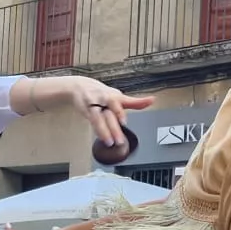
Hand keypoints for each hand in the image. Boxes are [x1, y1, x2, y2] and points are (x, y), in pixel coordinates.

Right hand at [36, 77, 153, 145]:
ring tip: (110, 142)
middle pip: (109, 113)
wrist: (79, 86)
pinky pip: (92, 122)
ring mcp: (94, 105)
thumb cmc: (101, 93)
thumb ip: (134, 102)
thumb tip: (151, 101)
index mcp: (114, 96)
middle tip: (120, 141)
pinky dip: (98, 131)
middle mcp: (103, 99)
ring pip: (98, 119)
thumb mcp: (118, 96)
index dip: (120, 111)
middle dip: (114, 128)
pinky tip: (102, 139)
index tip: (124, 121)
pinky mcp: (86, 112)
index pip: (119, 102)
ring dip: (104, 131)